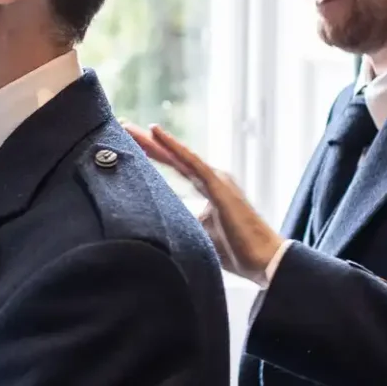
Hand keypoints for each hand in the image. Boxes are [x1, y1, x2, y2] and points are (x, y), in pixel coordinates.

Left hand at [123, 122, 283, 284]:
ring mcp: (216, 179)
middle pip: (172, 157)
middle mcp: (211, 178)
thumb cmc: (236, 251)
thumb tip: (156, 225)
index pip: (174, 166)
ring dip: (153, 140)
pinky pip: (191, 161)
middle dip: (147, 142)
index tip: (129, 143)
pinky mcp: (219, 185)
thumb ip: (182, 222)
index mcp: (208, 187)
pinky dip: (173, 146)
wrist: (264, 260)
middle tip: (122, 125)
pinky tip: (156, 131)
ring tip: (129, 126)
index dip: (152, 153)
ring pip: (177, 155)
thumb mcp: (199, 233)